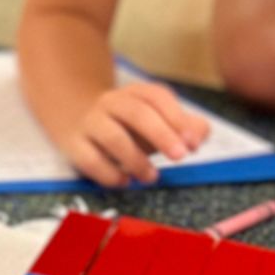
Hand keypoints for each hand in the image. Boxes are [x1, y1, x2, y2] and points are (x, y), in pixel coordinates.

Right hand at [64, 81, 210, 187]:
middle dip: (161, 134)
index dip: (178, 119)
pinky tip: (125, 181)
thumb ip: (184, 126)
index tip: (194, 143)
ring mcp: (90, 123)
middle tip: (181, 156)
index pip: (157, 97)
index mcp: (135, 93)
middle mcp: (111, 103)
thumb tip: (200, 135)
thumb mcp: (157, 121)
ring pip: (113, 136)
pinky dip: (109, 173)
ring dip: (136, 159)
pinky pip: (90, 159)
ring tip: (152, 177)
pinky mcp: (74, 145)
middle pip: (137, 113)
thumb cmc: (127, 125)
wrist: (75, 117)